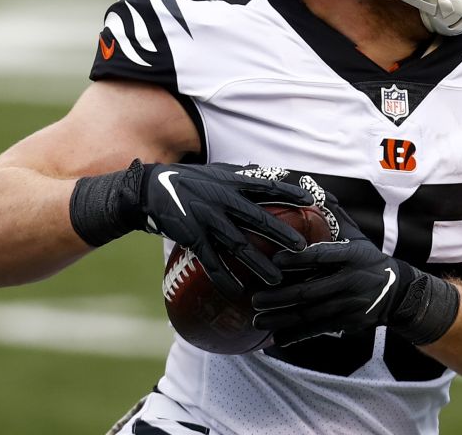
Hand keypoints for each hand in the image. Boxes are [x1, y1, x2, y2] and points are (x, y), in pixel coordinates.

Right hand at [135, 161, 312, 297]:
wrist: (150, 189)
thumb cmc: (188, 180)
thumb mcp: (216, 172)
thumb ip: (240, 175)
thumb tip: (265, 171)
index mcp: (231, 182)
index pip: (266, 186)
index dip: (289, 193)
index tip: (311, 201)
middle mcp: (222, 200)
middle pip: (258, 218)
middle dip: (281, 234)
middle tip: (303, 248)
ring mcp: (207, 220)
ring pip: (238, 245)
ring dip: (259, 264)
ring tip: (277, 279)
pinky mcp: (192, 237)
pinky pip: (211, 261)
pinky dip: (223, 278)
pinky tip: (237, 291)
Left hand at [250, 237, 459, 346]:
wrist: (396, 292)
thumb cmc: (366, 259)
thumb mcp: (356, 237)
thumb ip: (333, 216)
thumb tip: (311, 187)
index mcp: (351, 256)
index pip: (322, 256)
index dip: (298, 258)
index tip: (275, 258)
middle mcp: (351, 281)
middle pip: (310, 291)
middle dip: (280, 297)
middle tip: (254, 297)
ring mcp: (349, 305)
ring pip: (310, 315)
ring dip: (281, 319)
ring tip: (257, 320)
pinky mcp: (347, 323)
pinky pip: (317, 331)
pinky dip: (296, 336)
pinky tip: (276, 338)